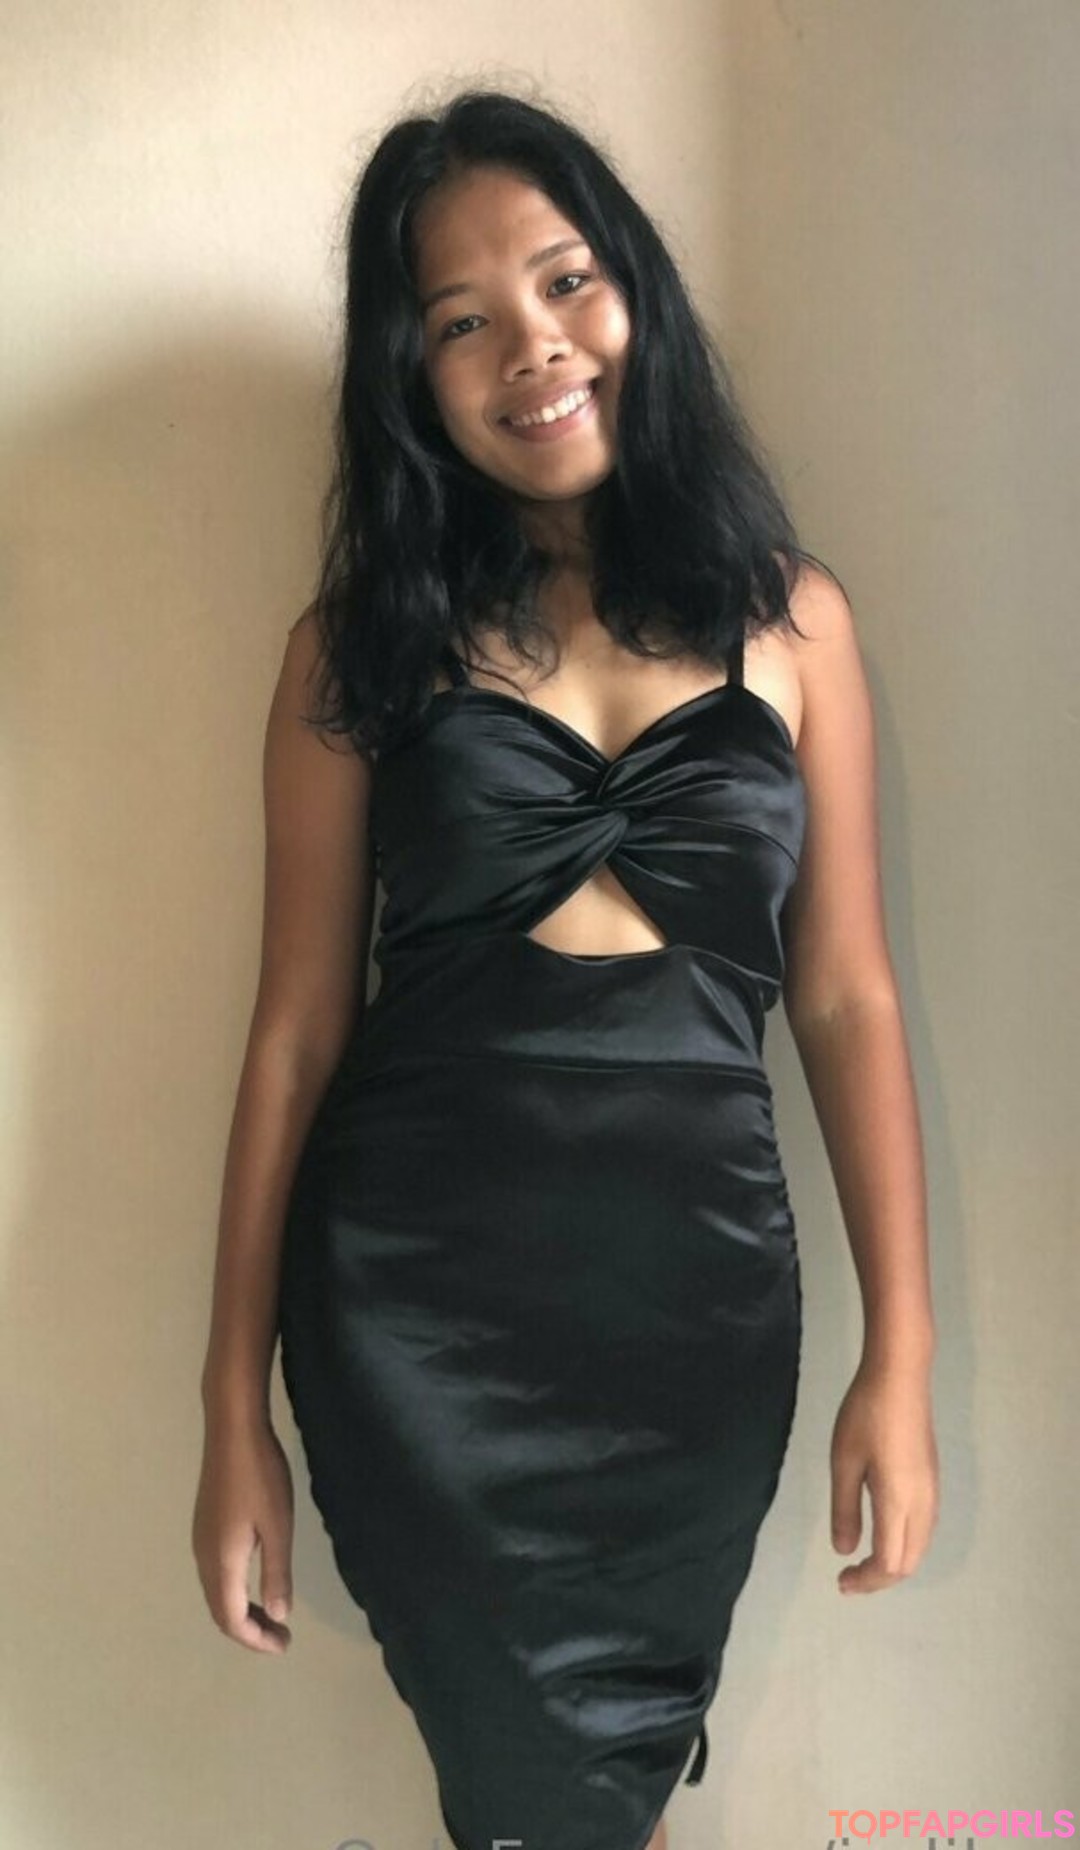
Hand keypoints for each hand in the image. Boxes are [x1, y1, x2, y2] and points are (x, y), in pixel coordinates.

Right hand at [192, 1413, 294, 1652]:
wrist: (232, 1429)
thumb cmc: (261, 1476)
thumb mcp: (278, 1526)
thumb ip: (277, 1573)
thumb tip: (278, 1615)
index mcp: (221, 1562)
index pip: (232, 1619)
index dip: (256, 1639)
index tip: (285, 1643)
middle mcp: (203, 1556)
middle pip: (219, 1611)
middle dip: (249, 1630)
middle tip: (281, 1636)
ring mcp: (200, 1539)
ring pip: (216, 1592)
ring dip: (241, 1610)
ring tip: (272, 1615)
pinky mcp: (204, 1524)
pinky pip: (215, 1573)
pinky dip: (234, 1590)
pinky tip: (254, 1580)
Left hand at [830, 1355, 938, 1593]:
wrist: (901, 1375)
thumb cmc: (865, 1414)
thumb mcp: (844, 1461)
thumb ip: (844, 1509)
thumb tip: (844, 1550)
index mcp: (898, 1502)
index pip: (889, 1563)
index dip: (866, 1581)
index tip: (840, 1581)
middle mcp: (923, 1503)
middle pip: (909, 1561)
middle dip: (880, 1578)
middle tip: (849, 1577)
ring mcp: (932, 1490)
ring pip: (920, 1546)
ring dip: (894, 1562)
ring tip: (863, 1561)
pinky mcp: (933, 1478)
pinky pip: (923, 1528)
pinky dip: (905, 1544)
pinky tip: (883, 1532)